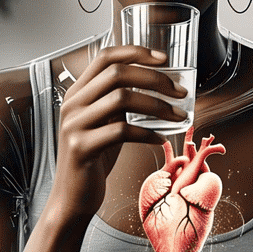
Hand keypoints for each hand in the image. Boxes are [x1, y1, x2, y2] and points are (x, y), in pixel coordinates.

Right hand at [44, 45, 187, 223]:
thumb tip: (159, 83)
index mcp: (78, 92)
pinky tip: (161, 139)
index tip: (164, 59)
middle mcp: (72, 103)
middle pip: (117, 73)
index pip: (106, 56)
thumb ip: (119, 100)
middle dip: (155, 79)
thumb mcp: (105, 122)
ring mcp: (74, 124)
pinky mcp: (81, 148)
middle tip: (180, 92)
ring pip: (121, 98)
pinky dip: (147, 133)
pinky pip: (121, 131)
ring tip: (178, 116)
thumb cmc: (95, 158)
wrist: (72, 198)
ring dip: (157, 106)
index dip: (136, 53)